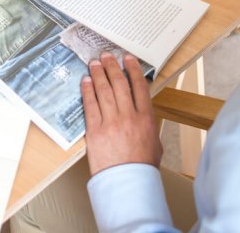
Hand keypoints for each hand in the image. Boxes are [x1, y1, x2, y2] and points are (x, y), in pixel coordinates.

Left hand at [81, 53, 161, 176]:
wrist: (128, 184)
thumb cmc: (141, 166)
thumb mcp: (154, 141)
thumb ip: (146, 123)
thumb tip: (140, 110)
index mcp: (146, 118)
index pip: (140, 87)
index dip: (133, 69)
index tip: (128, 59)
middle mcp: (129, 117)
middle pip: (120, 84)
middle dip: (113, 67)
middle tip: (107, 56)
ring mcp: (111, 122)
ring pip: (104, 91)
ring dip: (98, 74)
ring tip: (94, 63)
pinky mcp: (95, 130)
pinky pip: (90, 105)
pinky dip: (87, 91)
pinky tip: (85, 81)